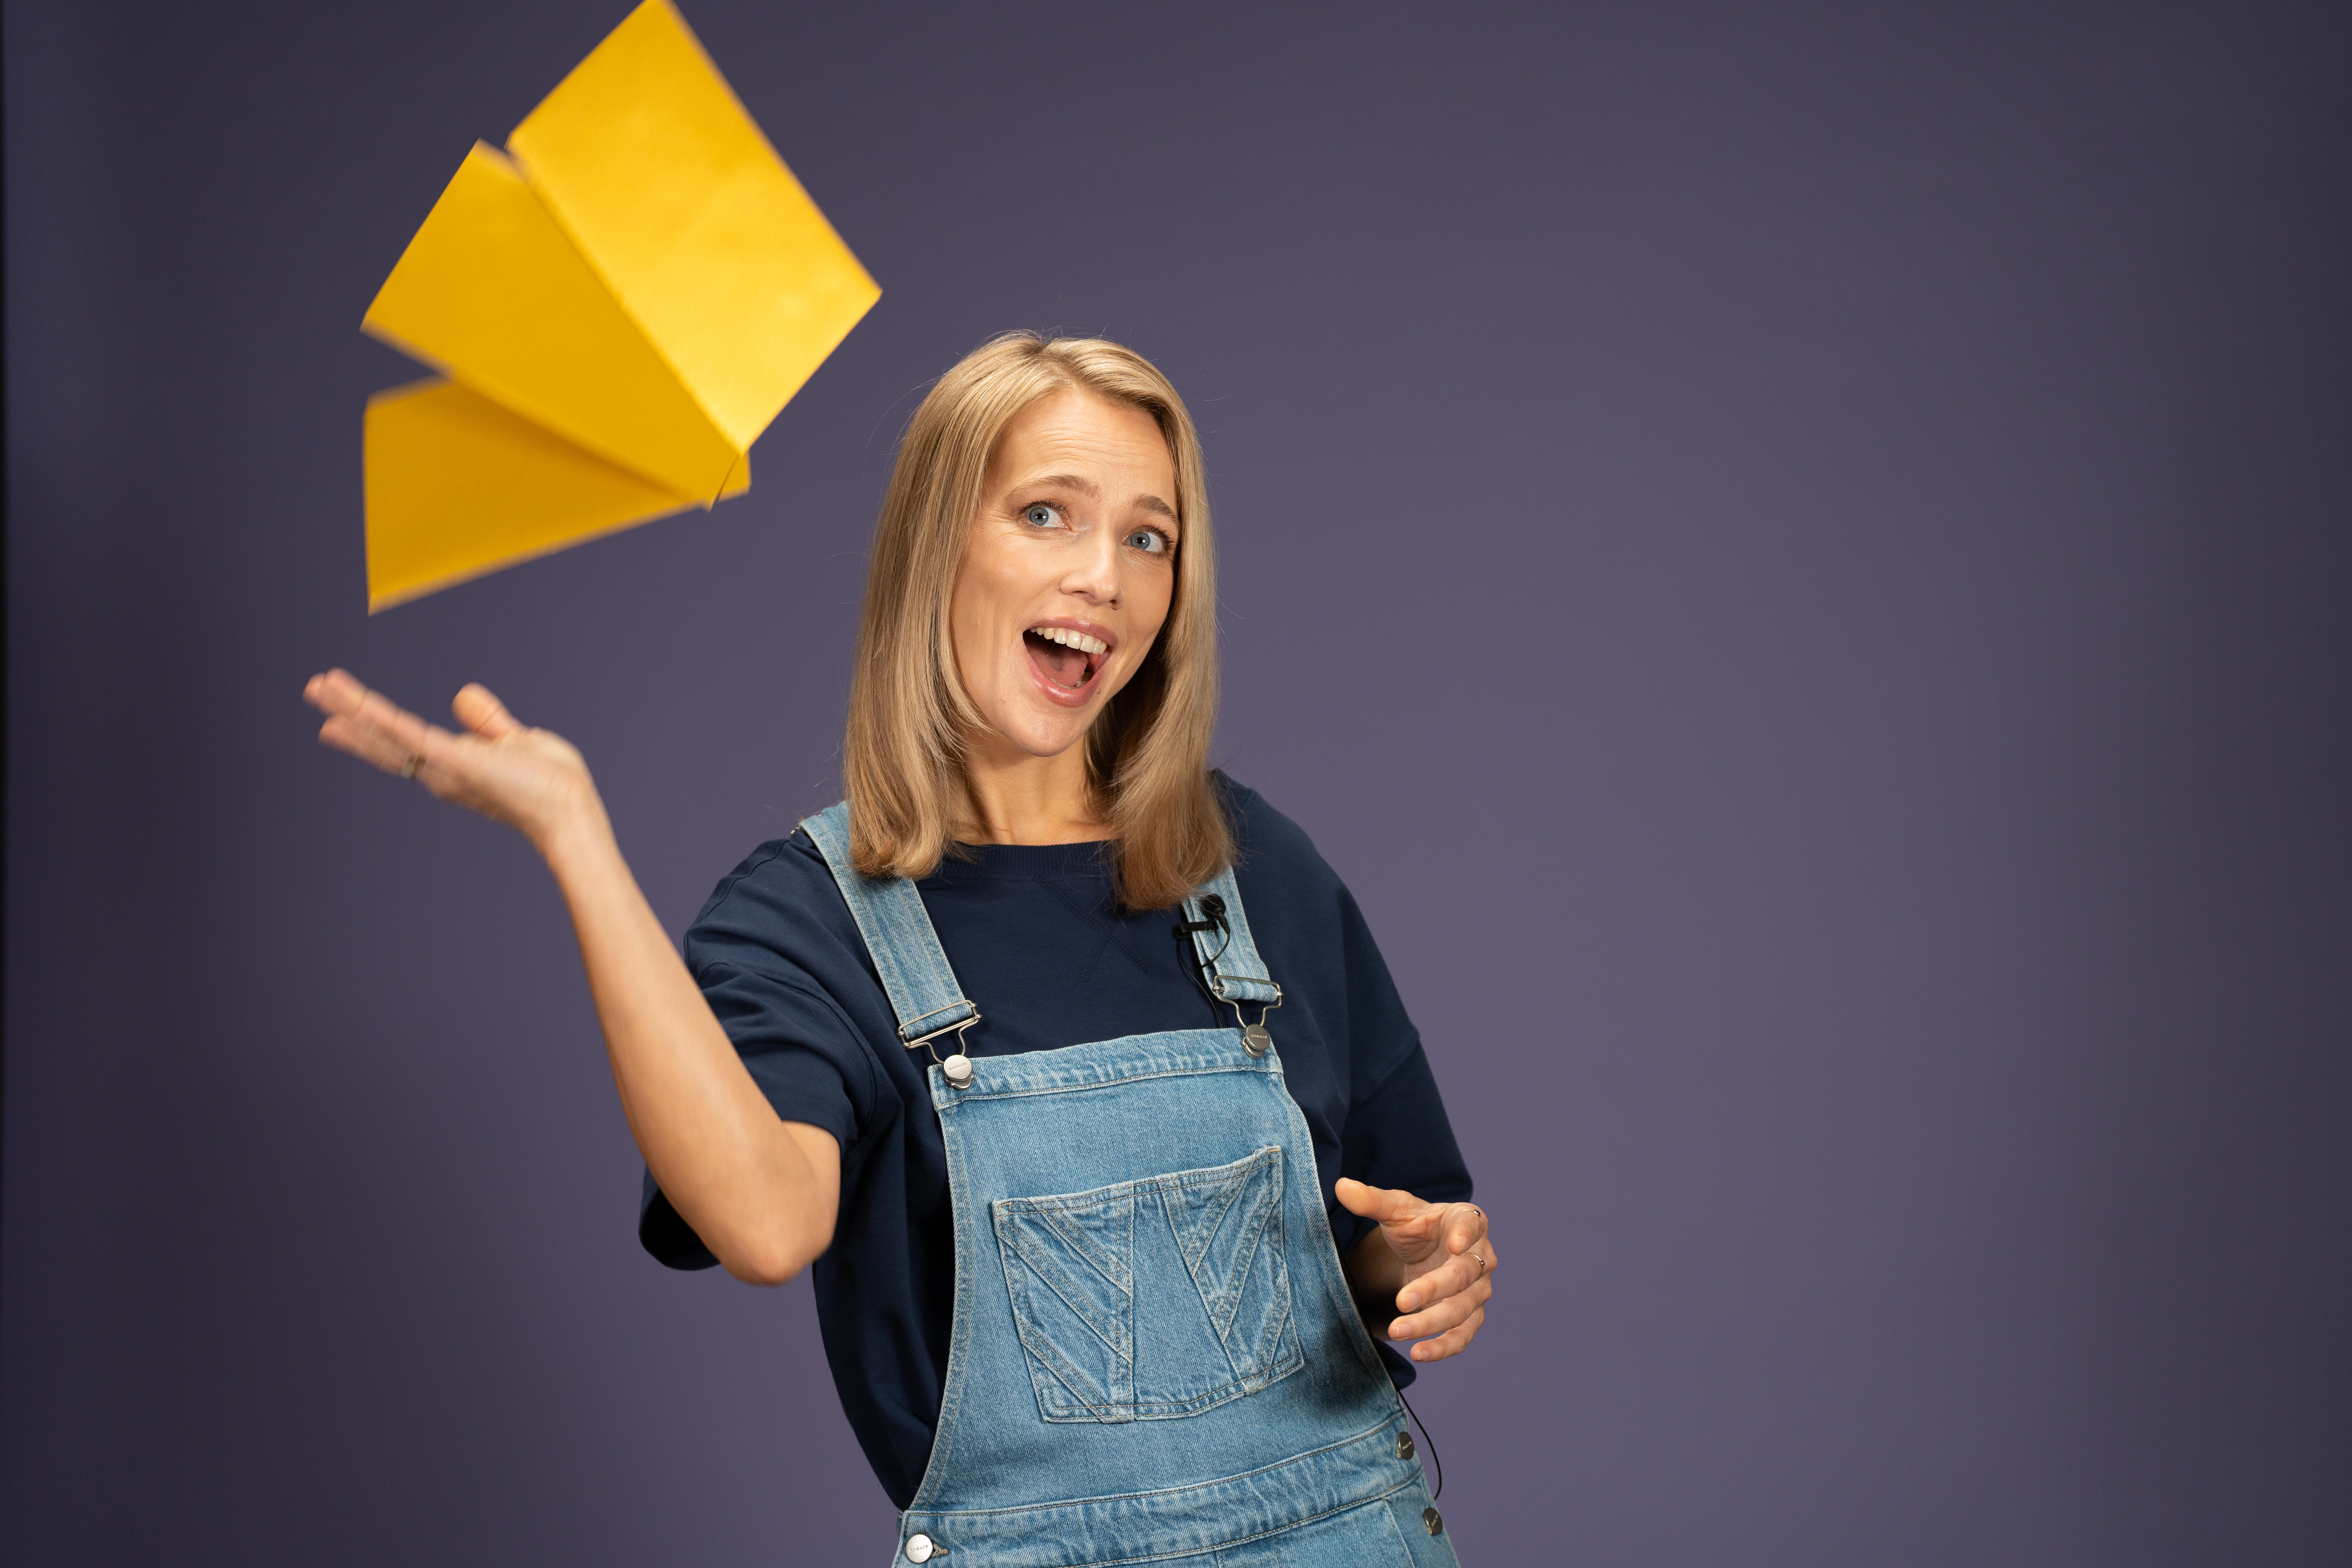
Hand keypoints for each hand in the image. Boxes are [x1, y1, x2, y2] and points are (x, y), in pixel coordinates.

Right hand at [303, 669, 604, 854]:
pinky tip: (357, 706)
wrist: (572, 813)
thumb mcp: (514, 741)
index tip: (342, 716)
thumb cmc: (552, 785)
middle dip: (349, 715)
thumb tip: (463, 695)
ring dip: (352, 708)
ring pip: (388, 734)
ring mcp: (445, 767)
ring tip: (319, 687)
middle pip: (383, 741)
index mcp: (452, 765)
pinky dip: (382, 720)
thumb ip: (487, 722)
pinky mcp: (457, 762)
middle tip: (315, 691)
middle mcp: (440, 772)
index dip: (371, 728)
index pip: (402, 743)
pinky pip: (412, 737)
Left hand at [1335, 1178, 1494, 1362]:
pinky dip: (1443, 1347)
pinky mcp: (1470, 1316)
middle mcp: (1481, 1257)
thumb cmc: (1415, 1225)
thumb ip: (1372, 1200)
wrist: (1424, 1251)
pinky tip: (1418, 1353)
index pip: (1472, 1225)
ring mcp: (1479, 1290)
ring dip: (1430, 1323)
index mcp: (1468, 1221)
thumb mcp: (1395, 1210)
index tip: (1453, 1244)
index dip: (1465, 1235)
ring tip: (1397, 1330)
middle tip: (1401, 1301)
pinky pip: (1463, 1336)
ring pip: (1462, 1310)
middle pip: (1464, 1275)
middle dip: (1433, 1290)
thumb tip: (1342, 1187)